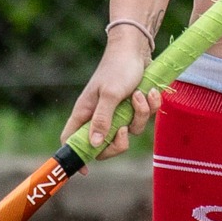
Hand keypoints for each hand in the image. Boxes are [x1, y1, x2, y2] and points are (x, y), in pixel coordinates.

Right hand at [59, 31, 158, 163]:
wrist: (137, 48)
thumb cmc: (118, 68)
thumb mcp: (110, 95)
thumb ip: (102, 120)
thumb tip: (93, 144)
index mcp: (85, 112)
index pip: (71, 140)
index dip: (76, 156)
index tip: (86, 171)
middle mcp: (99, 115)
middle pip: (104, 145)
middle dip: (119, 142)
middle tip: (125, 130)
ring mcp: (117, 112)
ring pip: (129, 131)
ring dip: (140, 116)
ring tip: (140, 95)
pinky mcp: (133, 107)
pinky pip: (143, 119)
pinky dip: (150, 107)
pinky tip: (150, 91)